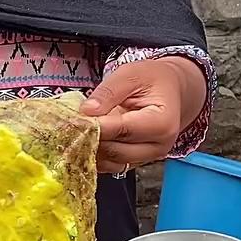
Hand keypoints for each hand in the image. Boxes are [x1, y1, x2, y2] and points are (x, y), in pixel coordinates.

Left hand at [81, 57, 207, 174]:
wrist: (170, 90)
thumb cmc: (153, 80)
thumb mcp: (131, 74)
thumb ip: (108, 91)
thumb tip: (87, 111)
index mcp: (162, 123)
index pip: (122, 130)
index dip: (96, 126)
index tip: (73, 120)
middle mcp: (158, 146)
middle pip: (116, 151)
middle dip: (91, 138)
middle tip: (70, 125)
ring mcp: (147, 157)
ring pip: (111, 162)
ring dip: (91, 149)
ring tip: (77, 131)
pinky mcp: (135, 162)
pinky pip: (111, 165)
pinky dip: (96, 155)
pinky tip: (86, 140)